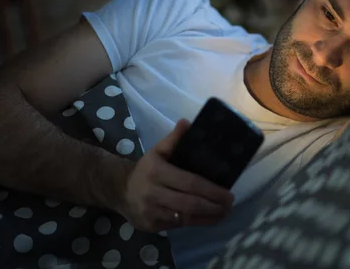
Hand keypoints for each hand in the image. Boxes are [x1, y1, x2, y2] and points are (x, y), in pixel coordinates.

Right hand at [118, 119, 234, 231]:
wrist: (120, 191)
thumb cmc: (146, 169)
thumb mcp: (157, 150)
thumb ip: (173, 138)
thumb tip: (187, 123)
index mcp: (157, 172)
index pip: (190, 183)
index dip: (211, 190)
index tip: (229, 193)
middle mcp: (153, 193)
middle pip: (190, 204)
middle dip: (214, 206)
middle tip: (230, 204)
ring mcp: (151, 212)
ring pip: (185, 219)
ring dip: (208, 217)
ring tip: (223, 213)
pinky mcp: (151, 226)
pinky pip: (177, 226)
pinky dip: (195, 222)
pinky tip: (207, 218)